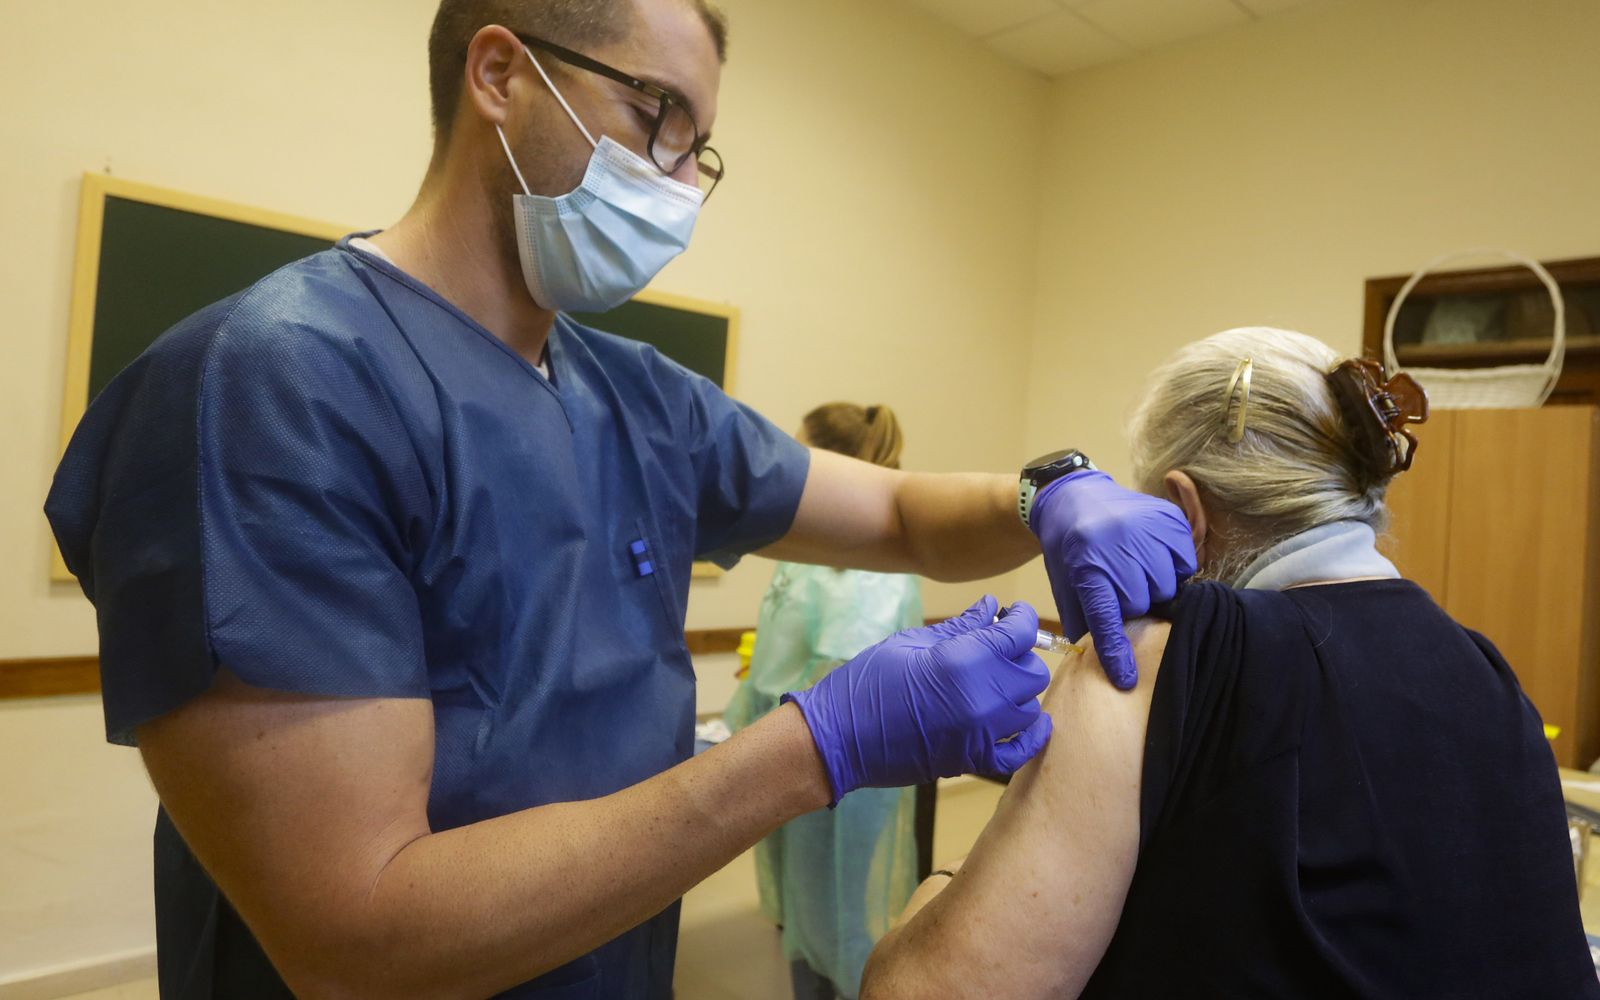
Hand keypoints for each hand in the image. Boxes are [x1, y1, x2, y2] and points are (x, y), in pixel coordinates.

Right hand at [783, 596, 1052, 803]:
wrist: (840, 738)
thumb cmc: (868, 683)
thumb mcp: (911, 642)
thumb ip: (959, 627)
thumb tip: (991, 607)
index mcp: (965, 660)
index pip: (1020, 633)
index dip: (1022, 618)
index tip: (1013, 614)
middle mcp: (983, 697)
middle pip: (1032, 672)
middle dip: (1020, 655)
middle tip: (997, 648)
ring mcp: (982, 733)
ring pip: (1030, 709)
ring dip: (1019, 693)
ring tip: (997, 683)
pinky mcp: (974, 760)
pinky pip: (1020, 753)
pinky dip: (1029, 738)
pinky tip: (1025, 723)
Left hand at [1031, 470, 1196, 688]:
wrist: (1075, 497)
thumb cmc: (1069, 550)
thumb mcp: (1064, 585)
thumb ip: (1082, 621)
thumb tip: (1104, 661)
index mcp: (1087, 565)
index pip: (1106, 618)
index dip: (1116, 651)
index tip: (1127, 679)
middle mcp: (1118, 545)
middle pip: (1143, 603)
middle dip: (1134, 605)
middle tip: (1120, 589)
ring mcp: (1147, 529)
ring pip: (1168, 586)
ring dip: (1155, 587)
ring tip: (1136, 571)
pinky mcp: (1170, 519)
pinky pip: (1186, 562)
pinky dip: (1175, 567)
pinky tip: (1154, 557)